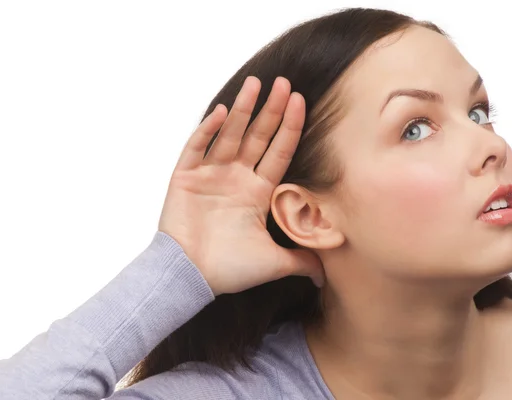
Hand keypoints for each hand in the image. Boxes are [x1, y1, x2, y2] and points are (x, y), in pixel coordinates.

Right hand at [158, 76, 323, 295]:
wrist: (191, 278)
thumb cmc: (230, 269)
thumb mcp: (274, 262)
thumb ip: (301, 259)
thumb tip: (326, 273)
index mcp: (257, 192)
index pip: (278, 152)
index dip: (289, 127)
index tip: (301, 101)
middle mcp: (235, 178)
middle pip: (257, 136)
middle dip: (270, 110)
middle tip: (283, 83)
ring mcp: (210, 175)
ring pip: (229, 134)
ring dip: (242, 110)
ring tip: (255, 84)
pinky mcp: (186, 177)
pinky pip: (197, 147)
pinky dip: (207, 130)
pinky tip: (221, 112)